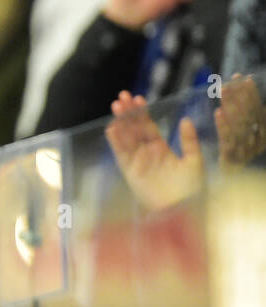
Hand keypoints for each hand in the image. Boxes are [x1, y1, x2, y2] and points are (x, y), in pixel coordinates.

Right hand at [105, 91, 204, 210]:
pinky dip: (116, 142)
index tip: (138, 98)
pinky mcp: (130, 172)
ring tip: (116, 106)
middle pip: (134, 129)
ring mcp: (137, 162)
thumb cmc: (192, 189)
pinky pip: (121, 154)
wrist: (182, 210)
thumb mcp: (194, 161)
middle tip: (121, 96)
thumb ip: (189, 141)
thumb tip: (185, 119)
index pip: (148, 126)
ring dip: (120, 122)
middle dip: (128, 113)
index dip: (142, 113)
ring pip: (126, 138)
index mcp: (161, 149)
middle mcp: (147, 153)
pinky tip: (112, 128)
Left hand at [215, 74, 265, 167]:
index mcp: (262, 136)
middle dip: (242, 95)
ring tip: (224, 89)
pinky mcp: (230, 160)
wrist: (236, 188)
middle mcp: (256, 142)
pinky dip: (223, 126)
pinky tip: (218, 112)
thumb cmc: (240, 163)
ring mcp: (244, 151)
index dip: (252, 94)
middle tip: (234, 79)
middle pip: (248, 115)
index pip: (258, 111)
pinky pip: (227, 141)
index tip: (245, 78)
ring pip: (238, 125)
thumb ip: (254, 124)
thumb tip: (254, 106)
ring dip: (231, 105)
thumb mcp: (250, 143)